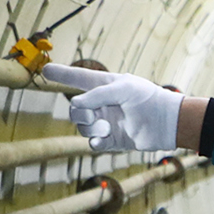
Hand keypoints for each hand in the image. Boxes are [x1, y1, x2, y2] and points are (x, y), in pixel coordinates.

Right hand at [42, 65, 182, 151]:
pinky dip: (96, 142)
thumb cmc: (148, 98)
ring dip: (91, 129)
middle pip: (76, 110)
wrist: (168, 123)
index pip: (79, 79)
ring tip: (107, 129)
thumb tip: (76, 105)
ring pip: (82, 127)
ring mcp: (107, 122)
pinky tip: (104, 140)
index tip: (46, 69)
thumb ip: (97, 95)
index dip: (62, 74)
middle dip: (80, 114)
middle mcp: (103, 104)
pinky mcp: (113, 141)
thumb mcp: (123, 89)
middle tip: (94, 115)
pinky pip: (94, 144)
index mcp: (105, 86)